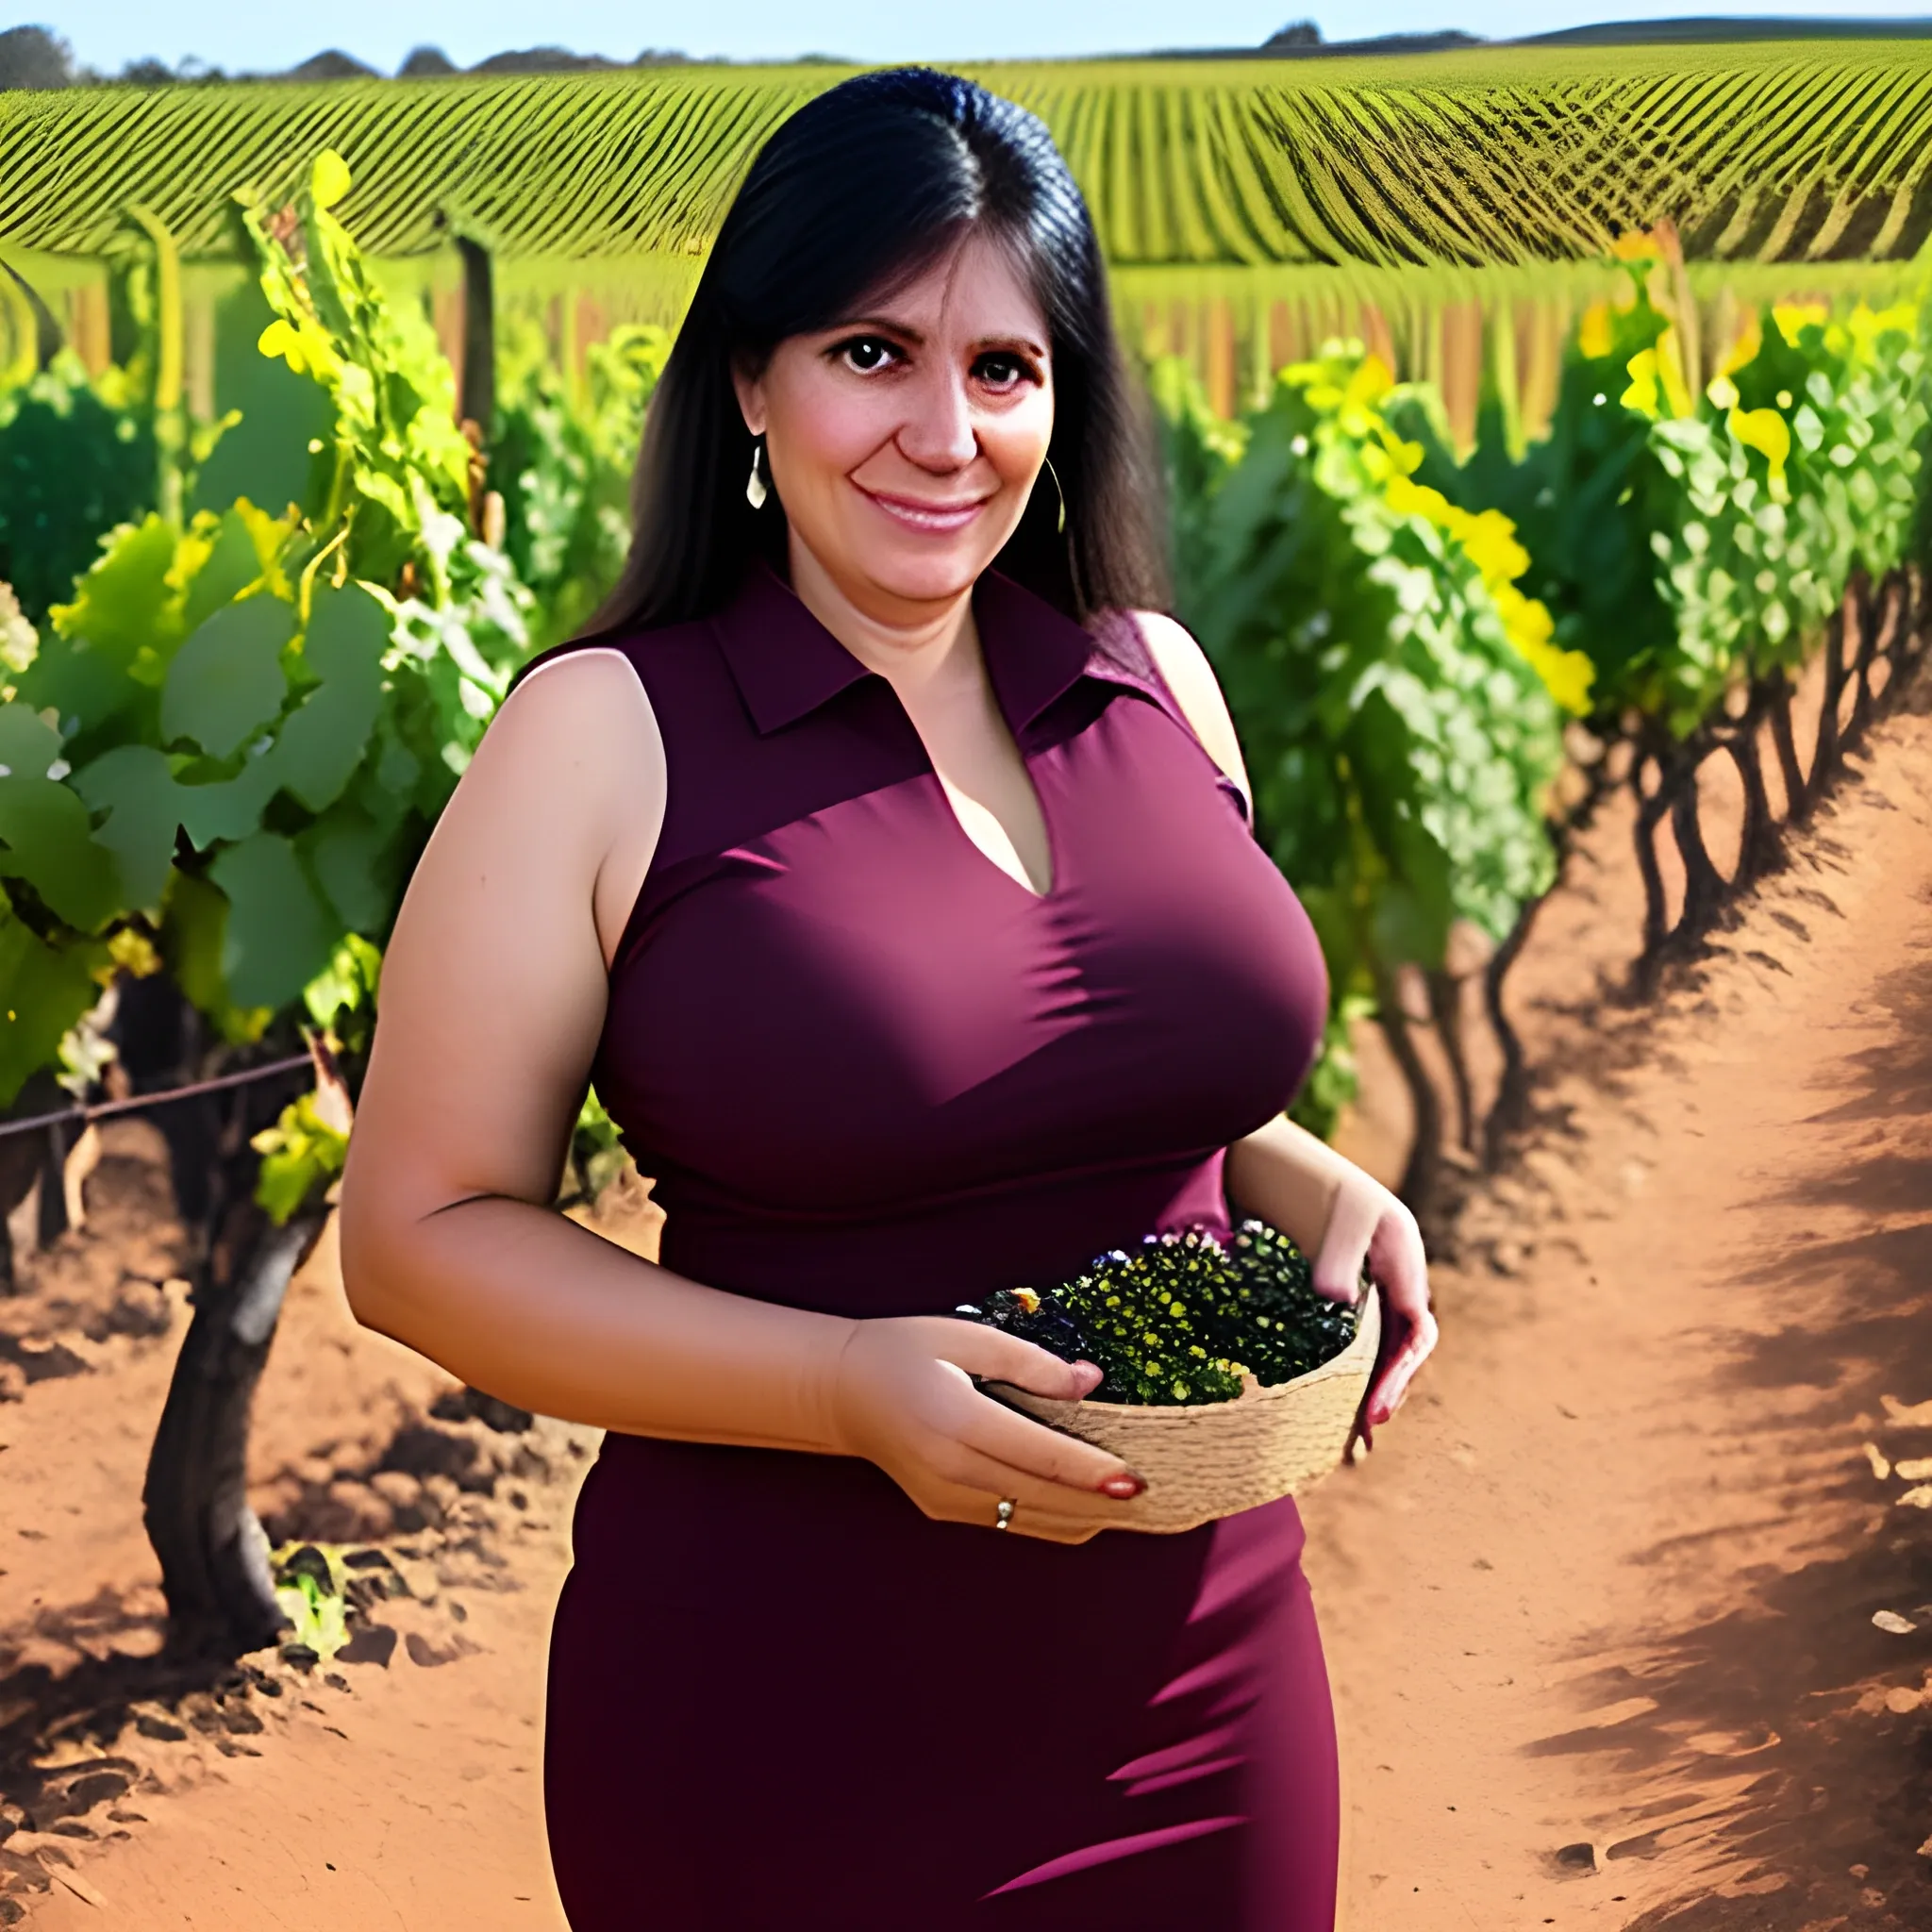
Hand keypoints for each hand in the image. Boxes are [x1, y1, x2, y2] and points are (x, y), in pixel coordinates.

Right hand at [827, 1316, 1151, 1543]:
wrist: (840, 1392)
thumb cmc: (904, 1351)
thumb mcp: (964, 1336)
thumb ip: (1029, 1362)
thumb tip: (1090, 1382)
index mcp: (956, 1421)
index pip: (1039, 1455)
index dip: (1091, 1472)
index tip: (1138, 1480)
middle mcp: (950, 1469)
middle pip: (1042, 1498)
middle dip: (1101, 1505)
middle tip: (1158, 1503)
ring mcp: (944, 1497)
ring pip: (1029, 1520)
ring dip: (1084, 1518)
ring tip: (1136, 1511)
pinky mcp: (943, 1509)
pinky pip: (1008, 1523)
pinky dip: (1053, 1520)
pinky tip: (1088, 1511)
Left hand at [1309, 1169, 1436, 1450]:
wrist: (1262, 1150)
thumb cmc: (1304, 1174)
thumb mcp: (1335, 1213)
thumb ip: (1337, 1256)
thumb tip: (1337, 1301)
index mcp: (1401, 1258)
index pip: (1415, 1332)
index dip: (1400, 1374)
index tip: (1376, 1411)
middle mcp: (1386, 1275)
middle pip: (1396, 1348)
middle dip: (1383, 1393)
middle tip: (1360, 1437)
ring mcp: (1356, 1283)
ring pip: (1367, 1348)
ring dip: (1358, 1390)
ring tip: (1345, 1442)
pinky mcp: (1323, 1289)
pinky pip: (1336, 1339)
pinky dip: (1330, 1373)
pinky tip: (1314, 1407)